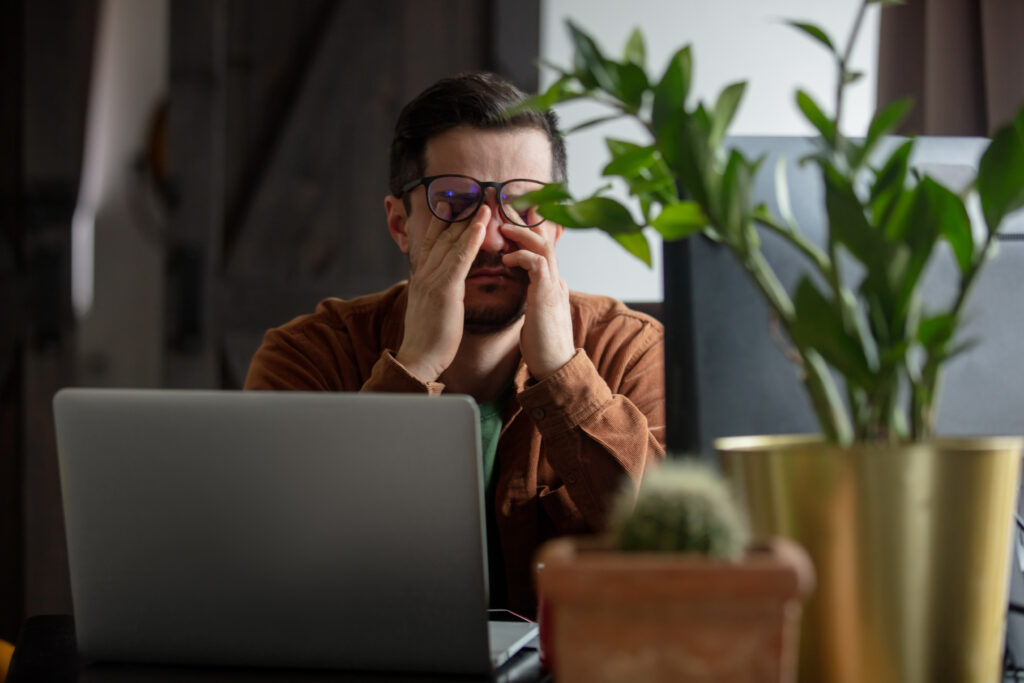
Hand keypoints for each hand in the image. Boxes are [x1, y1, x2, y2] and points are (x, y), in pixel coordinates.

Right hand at [396, 203, 489, 380]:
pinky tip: (481, 226)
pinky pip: (460, 259)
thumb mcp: (430, 307)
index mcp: (421, 276)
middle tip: (472, 191)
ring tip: (484, 202)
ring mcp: (433, 279)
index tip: (452, 201)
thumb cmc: (429, 338)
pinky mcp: (444, 290)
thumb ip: (436, 290)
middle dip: (459, 213)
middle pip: (442, 235)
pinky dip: (471, 240)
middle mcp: (425, 273)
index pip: (432, 241)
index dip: (442, 219)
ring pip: (453, 242)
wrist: (419, 357)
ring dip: (470, 220)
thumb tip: (444, 284)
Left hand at [500, 212, 574, 379]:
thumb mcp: (535, 313)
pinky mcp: (548, 295)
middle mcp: (556, 279)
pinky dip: (521, 256)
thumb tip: (520, 289)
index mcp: (552, 283)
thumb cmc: (542, 345)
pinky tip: (507, 259)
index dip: (525, 232)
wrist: (555, 367)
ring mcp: (555, 285)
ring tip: (502, 228)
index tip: (506, 223)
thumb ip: (532, 296)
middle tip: (501, 212)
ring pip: (543, 245)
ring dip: (521, 233)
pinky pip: (538, 263)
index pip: (541, 248)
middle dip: (523, 222)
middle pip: (544, 238)